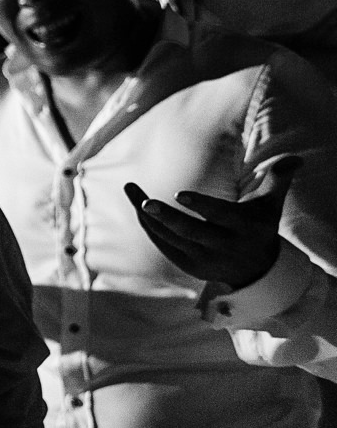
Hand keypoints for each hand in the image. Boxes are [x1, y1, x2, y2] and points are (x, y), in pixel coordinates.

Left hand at [124, 157, 298, 289]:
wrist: (255, 269)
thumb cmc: (259, 226)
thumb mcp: (271, 204)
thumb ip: (279, 179)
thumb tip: (296, 158)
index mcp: (245, 228)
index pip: (220, 216)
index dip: (201, 206)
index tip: (179, 194)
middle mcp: (224, 246)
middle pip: (191, 232)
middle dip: (167, 218)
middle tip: (144, 202)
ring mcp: (204, 259)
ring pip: (171, 238)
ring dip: (148, 217)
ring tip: (131, 191)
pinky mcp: (188, 266)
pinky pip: (164, 245)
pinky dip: (149, 228)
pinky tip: (136, 208)